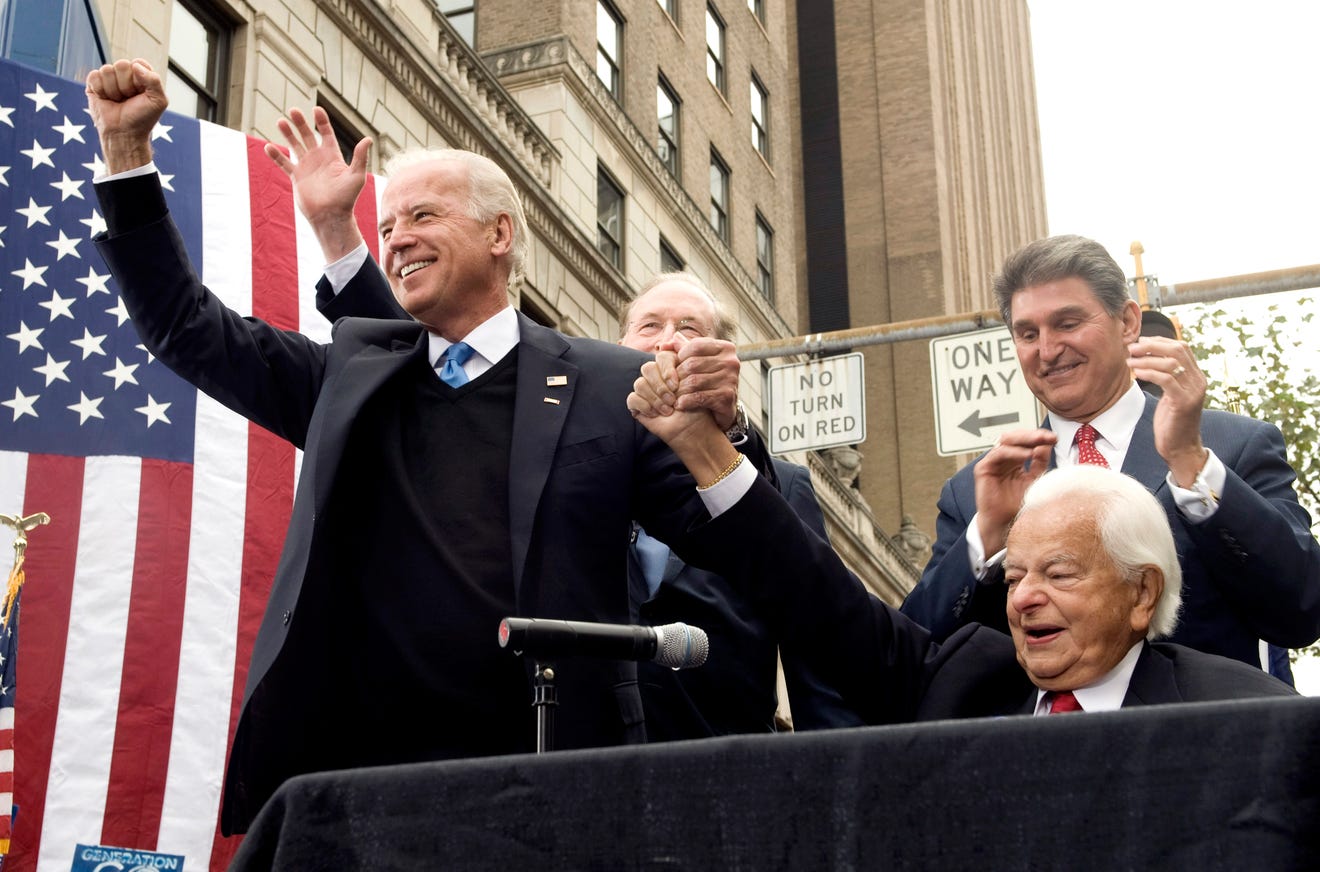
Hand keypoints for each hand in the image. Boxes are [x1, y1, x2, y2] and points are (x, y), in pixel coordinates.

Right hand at [85, 59, 167, 173]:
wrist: (124, 133)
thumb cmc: (142, 118)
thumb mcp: (158, 101)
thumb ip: (154, 80)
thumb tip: (135, 65)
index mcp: (141, 76)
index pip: (138, 63)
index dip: (139, 79)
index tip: (141, 93)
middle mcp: (125, 75)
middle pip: (122, 64)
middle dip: (126, 85)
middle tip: (128, 99)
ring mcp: (110, 79)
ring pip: (107, 70)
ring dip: (114, 90)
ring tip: (118, 101)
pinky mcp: (94, 84)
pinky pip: (94, 76)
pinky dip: (100, 90)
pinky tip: (106, 100)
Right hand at [264, 107, 370, 261]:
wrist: (331, 217)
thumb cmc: (346, 198)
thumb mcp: (356, 176)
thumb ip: (360, 157)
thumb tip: (368, 139)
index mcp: (333, 157)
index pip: (326, 134)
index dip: (321, 122)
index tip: (316, 110)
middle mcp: (318, 160)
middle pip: (308, 136)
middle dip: (301, 123)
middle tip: (293, 110)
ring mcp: (306, 168)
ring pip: (294, 146)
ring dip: (287, 134)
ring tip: (280, 121)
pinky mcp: (296, 178)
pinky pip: (284, 164)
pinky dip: (276, 156)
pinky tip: (268, 147)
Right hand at [627, 354, 735, 480]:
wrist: (694, 428)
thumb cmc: (697, 405)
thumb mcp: (696, 379)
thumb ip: (688, 357)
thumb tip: (676, 335)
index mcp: (669, 368)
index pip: (660, 356)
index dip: (666, 369)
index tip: (676, 384)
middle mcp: (656, 377)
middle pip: (647, 368)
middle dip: (660, 386)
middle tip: (672, 400)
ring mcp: (646, 391)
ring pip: (639, 383)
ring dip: (655, 398)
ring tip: (668, 410)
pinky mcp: (638, 405)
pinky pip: (632, 398)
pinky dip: (644, 406)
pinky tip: (656, 414)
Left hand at [667, 335, 740, 430]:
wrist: (725, 406)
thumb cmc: (709, 379)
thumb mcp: (698, 361)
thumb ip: (682, 350)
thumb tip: (663, 345)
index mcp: (725, 348)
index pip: (695, 345)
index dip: (681, 356)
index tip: (674, 367)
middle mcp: (731, 361)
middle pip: (692, 364)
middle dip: (678, 375)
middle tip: (670, 384)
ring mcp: (731, 379)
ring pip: (694, 381)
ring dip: (679, 390)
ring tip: (672, 395)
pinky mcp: (727, 396)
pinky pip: (699, 396)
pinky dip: (686, 401)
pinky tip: (680, 404)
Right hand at [972, 428, 1056, 553]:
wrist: (1005, 522)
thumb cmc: (1017, 505)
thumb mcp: (1034, 479)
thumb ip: (1039, 462)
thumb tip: (1047, 444)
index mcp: (1014, 459)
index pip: (1025, 442)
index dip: (1039, 438)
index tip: (1055, 438)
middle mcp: (1002, 458)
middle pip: (1016, 437)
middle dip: (1033, 435)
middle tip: (1048, 436)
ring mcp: (992, 462)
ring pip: (1006, 441)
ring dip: (1025, 439)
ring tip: (1040, 441)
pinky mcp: (983, 468)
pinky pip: (998, 454)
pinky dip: (1013, 452)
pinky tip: (1027, 454)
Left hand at [1128, 336, 1206, 485]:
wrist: (1181, 448)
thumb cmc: (1171, 421)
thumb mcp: (1170, 394)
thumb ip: (1166, 376)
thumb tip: (1146, 356)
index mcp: (1196, 376)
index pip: (1182, 347)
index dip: (1160, 341)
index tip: (1140, 341)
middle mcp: (1198, 381)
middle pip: (1177, 350)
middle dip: (1152, 346)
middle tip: (1132, 347)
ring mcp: (1193, 391)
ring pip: (1171, 363)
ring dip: (1146, 359)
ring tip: (1129, 360)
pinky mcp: (1184, 403)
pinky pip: (1167, 380)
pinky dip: (1150, 373)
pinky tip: (1137, 373)